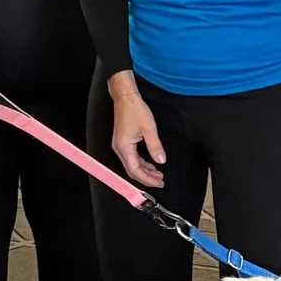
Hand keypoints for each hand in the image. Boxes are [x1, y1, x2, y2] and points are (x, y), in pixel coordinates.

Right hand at [107, 73, 164, 188]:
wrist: (125, 98)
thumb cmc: (134, 110)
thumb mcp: (149, 129)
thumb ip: (155, 146)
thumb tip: (161, 160)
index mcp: (124, 147)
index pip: (135, 170)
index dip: (147, 179)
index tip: (158, 182)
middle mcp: (120, 148)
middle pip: (132, 170)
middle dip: (146, 177)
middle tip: (160, 181)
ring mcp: (120, 145)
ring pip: (132, 165)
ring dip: (145, 171)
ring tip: (158, 174)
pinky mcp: (123, 142)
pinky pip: (131, 158)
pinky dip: (141, 163)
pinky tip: (150, 164)